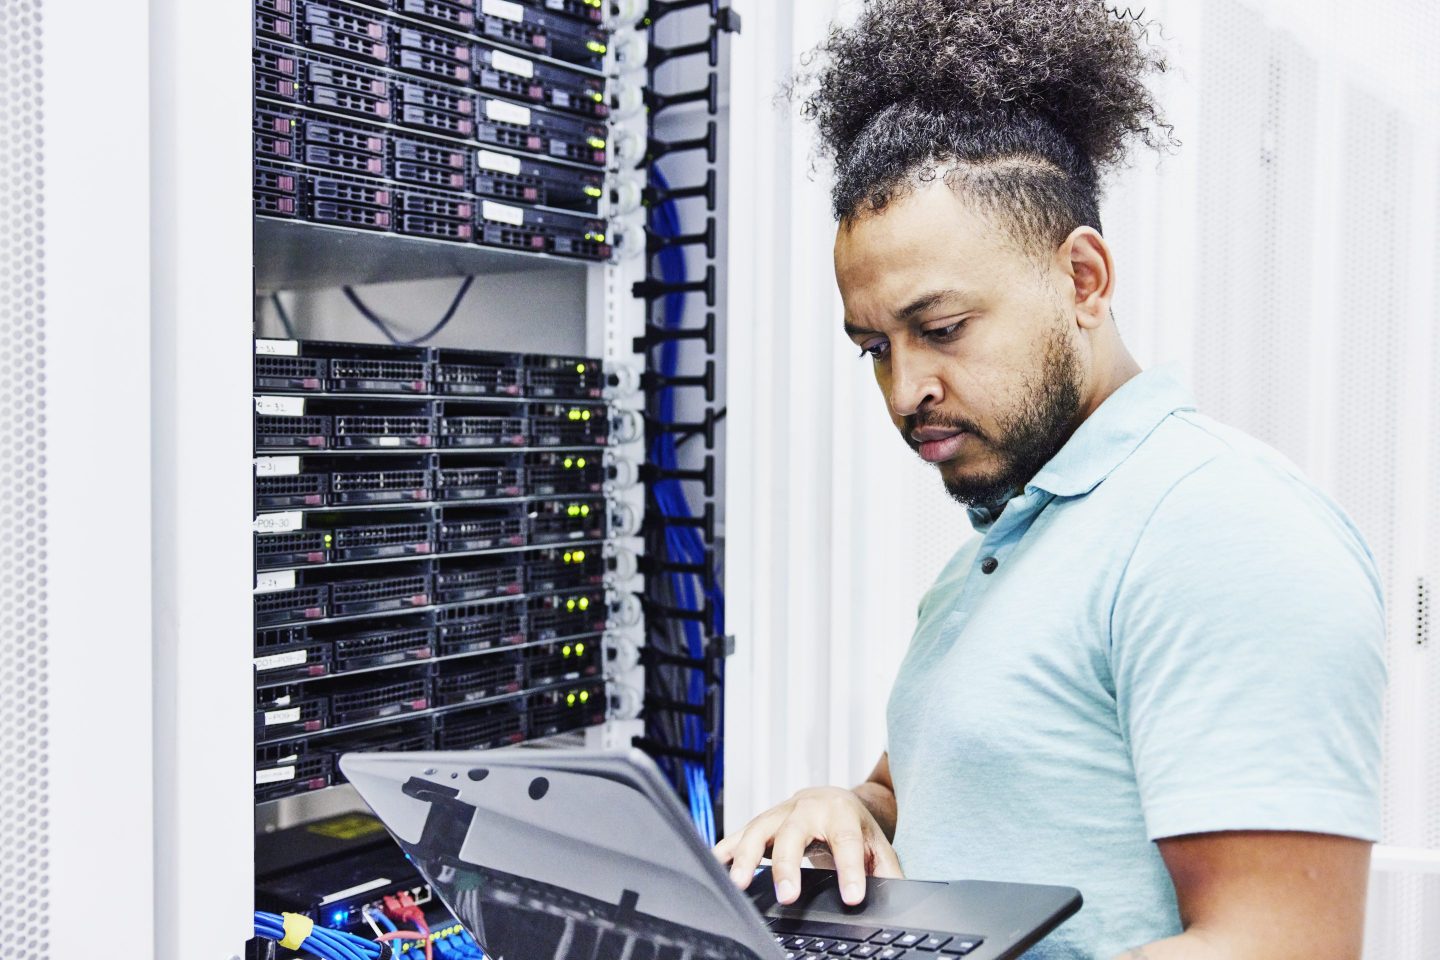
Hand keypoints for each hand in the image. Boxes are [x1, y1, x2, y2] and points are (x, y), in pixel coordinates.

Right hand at [713, 786, 903, 906]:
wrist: (833, 799)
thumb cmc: (855, 825)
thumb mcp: (878, 846)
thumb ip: (888, 872)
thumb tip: (900, 898)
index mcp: (842, 815)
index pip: (847, 843)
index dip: (849, 870)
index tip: (850, 896)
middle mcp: (808, 809)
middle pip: (794, 834)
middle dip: (788, 866)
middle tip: (787, 897)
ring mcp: (781, 813)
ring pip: (760, 830)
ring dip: (746, 857)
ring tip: (739, 884)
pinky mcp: (763, 822)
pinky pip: (740, 833)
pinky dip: (726, 848)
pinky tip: (715, 864)